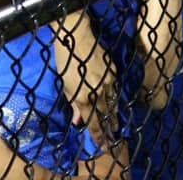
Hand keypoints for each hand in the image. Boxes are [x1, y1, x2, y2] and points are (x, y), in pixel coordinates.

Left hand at [52, 10, 117, 147]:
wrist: (77, 36)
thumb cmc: (65, 59)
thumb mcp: (65, 84)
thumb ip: (73, 104)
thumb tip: (78, 122)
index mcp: (84, 97)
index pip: (93, 122)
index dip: (98, 136)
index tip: (103, 146)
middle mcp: (98, 92)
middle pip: (105, 115)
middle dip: (109, 129)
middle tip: (113, 141)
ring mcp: (108, 81)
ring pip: (113, 103)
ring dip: (114, 116)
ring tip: (117, 127)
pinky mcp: (113, 71)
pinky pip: (115, 89)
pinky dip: (115, 98)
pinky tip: (115, 103)